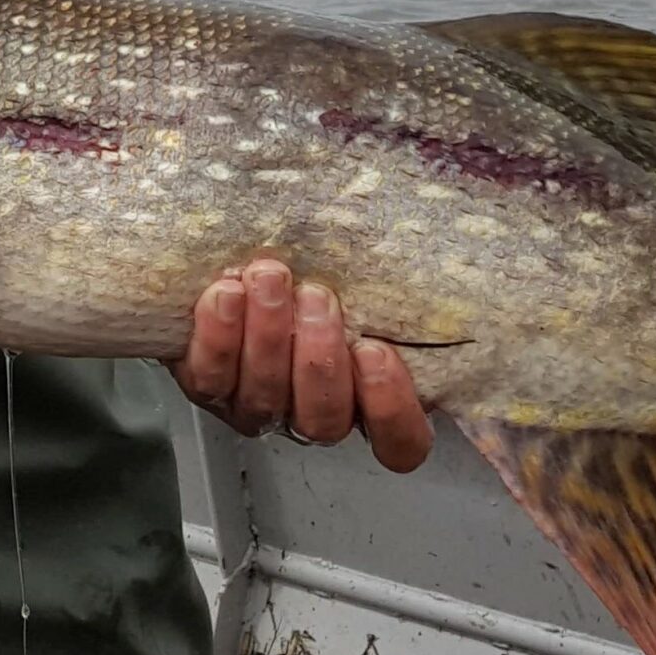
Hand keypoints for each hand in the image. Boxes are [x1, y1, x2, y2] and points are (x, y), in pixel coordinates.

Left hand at [170, 257, 432, 471]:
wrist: (231, 249)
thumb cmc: (319, 258)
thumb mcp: (368, 262)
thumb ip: (398, 264)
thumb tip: (448, 211)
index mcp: (370, 398)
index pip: (399, 443)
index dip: (391, 410)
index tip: (378, 349)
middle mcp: (315, 410)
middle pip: (325, 421)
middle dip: (319, 360)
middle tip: (317, 297)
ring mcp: (256, 403)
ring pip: (263, 401)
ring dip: (267, 339)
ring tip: (270, 278)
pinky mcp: (207, 384)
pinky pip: (208, 378)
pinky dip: (218, 336)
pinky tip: (225, 291)